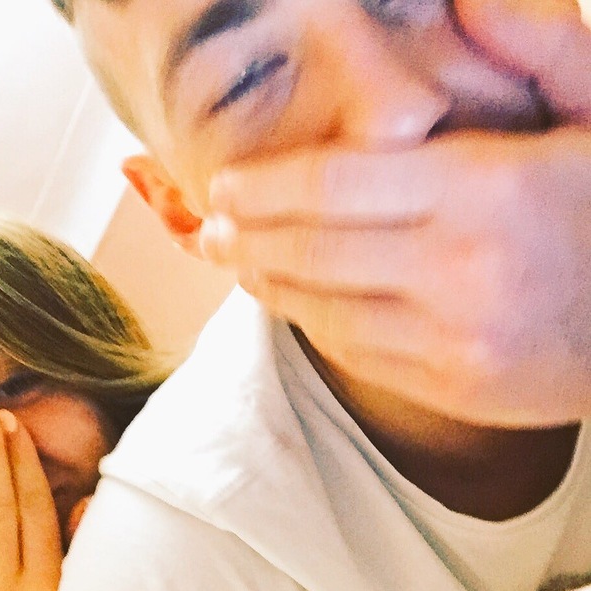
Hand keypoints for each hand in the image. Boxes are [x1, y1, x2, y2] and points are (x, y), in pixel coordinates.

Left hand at [201, 1, 590, 426]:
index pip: (335, 187)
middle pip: (313, 253)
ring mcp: (455, 340)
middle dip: (247, 242)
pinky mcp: (456, 387)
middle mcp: (461, 270)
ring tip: (239, 266)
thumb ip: (537, 46)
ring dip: (270, 287)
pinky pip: (359, 356)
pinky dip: (316, 327)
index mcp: (488, 189)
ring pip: (326, 312)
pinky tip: (297, 306)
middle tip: (210, 234)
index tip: (225, 189)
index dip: (265, 190)